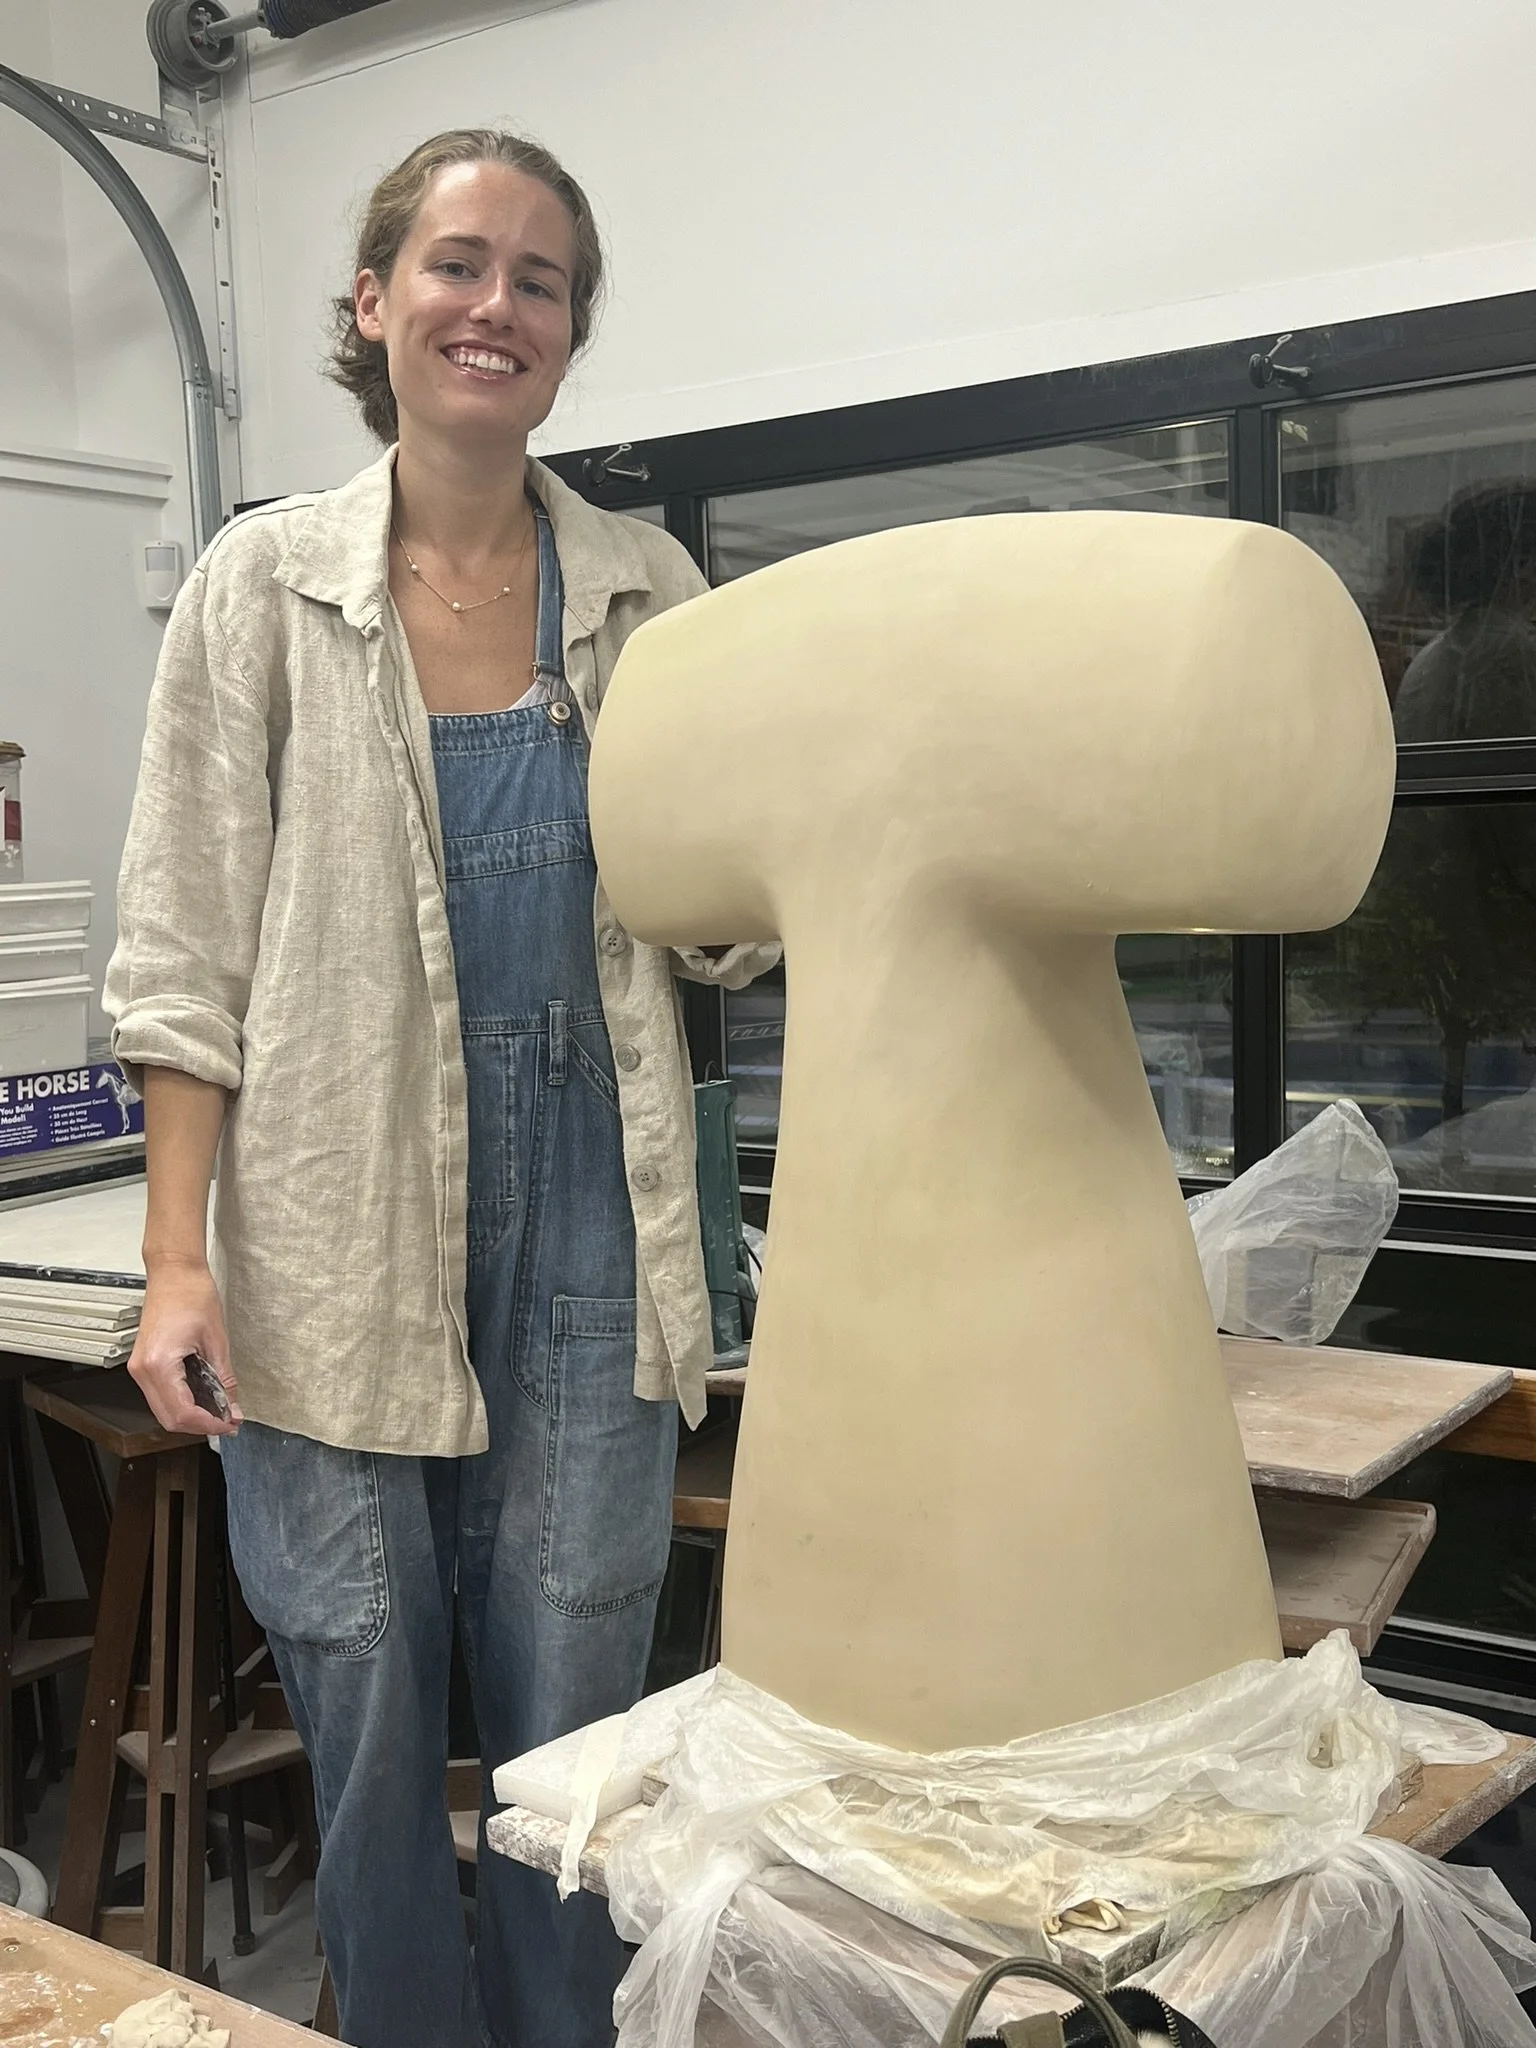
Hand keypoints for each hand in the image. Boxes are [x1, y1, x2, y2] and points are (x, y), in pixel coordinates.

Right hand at [129, 1259, 242, 1437]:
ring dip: (190, 1416)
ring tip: (219, 1411)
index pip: (182, 1413)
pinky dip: (180, 1403)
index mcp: (160, 1364)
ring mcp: (139, 1368)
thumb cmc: (192, 1294)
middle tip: (228, 1421)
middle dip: (200, 1425)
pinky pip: (160, 1396)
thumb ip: (224, 1380)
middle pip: (169, 1419)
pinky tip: (201, 1399)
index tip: (230, 1423)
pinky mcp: (142, 1364)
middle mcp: (143, 1370)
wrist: (174, 1272)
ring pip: (162, 1411)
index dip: (209, 1424)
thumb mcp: (217, 1341)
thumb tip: (232, 1407)